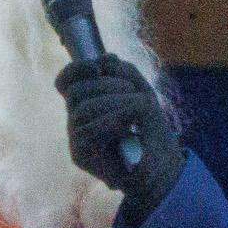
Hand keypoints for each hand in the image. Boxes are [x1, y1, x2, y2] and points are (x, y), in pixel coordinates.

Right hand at [56, 54, 185, 221]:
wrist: (161, 169)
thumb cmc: (151, 131)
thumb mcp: (142, 93)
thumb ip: (125, 73)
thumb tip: (106, 59)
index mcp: (88, 102)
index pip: (66, 82)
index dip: (76, 69)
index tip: (96, 65)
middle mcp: (77, 119)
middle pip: (74, 92)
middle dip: (104, 84)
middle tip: (132, 90)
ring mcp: (76, 138)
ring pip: (81, 110)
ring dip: (113, 102)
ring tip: (138, 107)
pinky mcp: (80, 155)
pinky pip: (88, 131)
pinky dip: (112, 121)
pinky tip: (129, 123)